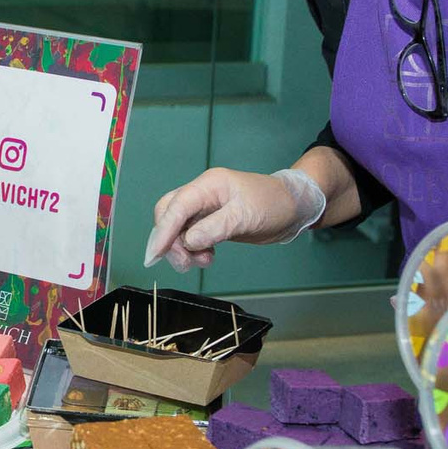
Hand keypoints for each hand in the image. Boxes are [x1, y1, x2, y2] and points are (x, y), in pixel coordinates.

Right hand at [146, 167, 326, 271]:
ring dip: (183, 249)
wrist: (293, 208)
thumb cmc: (273, 204)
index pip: (176, 206)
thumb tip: (188, 241)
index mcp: (208, 185)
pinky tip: (207, 257)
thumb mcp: (245, 216)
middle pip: (169, 215)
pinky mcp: (211, 222)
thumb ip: (215, 228)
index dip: (163, 231)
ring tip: (204, 261)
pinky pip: (190, 235)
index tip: (155, 255)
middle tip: (186, 263)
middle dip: (170, 241)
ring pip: (177, 228)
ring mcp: (205, 208)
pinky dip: (192, 249)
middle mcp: (202, 194)